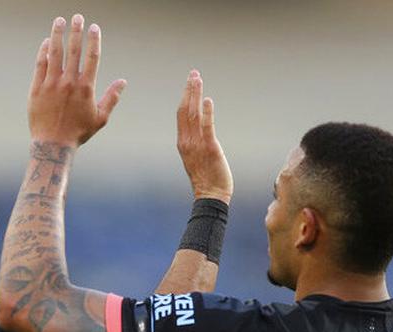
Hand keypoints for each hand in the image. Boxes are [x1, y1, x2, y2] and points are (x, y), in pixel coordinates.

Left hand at [28, 15, 125, 147]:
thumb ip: (112, 98)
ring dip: (57, 34)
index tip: (94, 27)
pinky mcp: (37, 88)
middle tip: (78, 17)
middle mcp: (69, 82)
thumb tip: (123, 81)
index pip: (92, 57)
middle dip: (76, 31)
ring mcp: (51, 84)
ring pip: (55, 53)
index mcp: (86, 88)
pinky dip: (44, 51)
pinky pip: (40, 64)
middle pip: (73, 50)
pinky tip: (46, 42)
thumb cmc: (78, 132)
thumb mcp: (100, 118)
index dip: (94, 40)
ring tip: (59, 21)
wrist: (52, 144)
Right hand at [176, 70, 231, 202]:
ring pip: (193, 115)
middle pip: (185, 110)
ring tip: (198, 79)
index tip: (190, 81)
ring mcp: (197, 145)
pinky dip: (206, 113)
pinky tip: (207, 100)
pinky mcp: (210, 149)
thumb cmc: (206, 178)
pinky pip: (206, 128)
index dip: (185, 96)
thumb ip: (196, 141)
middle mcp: (187, 141)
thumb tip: (200, 126)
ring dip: (195, 95)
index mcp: (183, 142)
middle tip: (194, 73)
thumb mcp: (196, 157)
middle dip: (189, 90)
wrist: (210, 196)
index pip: (182, 114)